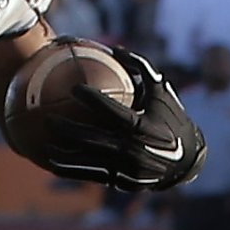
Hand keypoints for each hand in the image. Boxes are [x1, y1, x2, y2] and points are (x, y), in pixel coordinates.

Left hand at [41, 46, 206, 192]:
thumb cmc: (171, 118)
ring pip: (90, 163)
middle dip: (69, 131)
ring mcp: (127, 169)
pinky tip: (53, 165)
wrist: (185, 161)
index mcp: (144, 126)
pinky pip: (92, 176)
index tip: (74, 88)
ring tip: (44, 147)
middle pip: (95, 140)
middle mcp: (134, 149)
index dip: (93, 100)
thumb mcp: (161, 92)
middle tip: (48, 119)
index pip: (114, 112)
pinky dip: (72, 171)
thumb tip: (115, 47)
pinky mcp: (122, 183)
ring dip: (65, 156)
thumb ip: (140, 69)